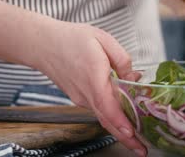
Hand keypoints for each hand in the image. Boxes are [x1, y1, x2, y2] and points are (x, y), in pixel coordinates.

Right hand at [39, 21, 145, 155]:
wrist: (42, 45)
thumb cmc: (71, 39)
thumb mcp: (102, 39)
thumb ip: (122, 58)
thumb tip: (133, 77)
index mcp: (93, 77)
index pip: (107, 105)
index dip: (120, 121)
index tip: (132, 133)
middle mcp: (86, 94)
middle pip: (107, 120)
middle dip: (126, 138)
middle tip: (142, 150)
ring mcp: (81, 98)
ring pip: (103, 117)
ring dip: (120, 130)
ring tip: (138, 140)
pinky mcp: (79, 98)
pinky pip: (98, 110)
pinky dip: (112, 118)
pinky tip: (125, 119)